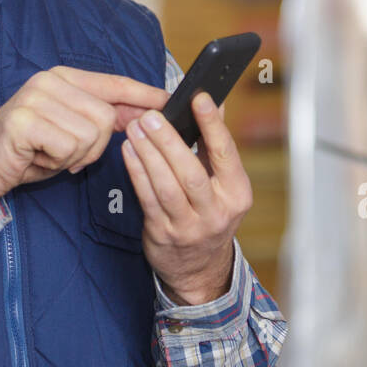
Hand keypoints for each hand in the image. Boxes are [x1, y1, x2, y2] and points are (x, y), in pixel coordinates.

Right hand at [0, 67, 168, 197]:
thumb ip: (103, 118)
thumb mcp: (72, 130)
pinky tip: (39, 158)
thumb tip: (144, 115)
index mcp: (64, 77)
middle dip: (93, 147)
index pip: (114, 83)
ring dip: (75, 157)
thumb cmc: (30, 151)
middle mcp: (50, 80)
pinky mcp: (25, 120)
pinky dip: (59, 162)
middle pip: (106, 116)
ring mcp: (36, 97)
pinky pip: (69, 146)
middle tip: (66, 154)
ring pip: (90, 134)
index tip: (169, 101)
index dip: (143, 94)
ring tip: (50, 154)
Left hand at [121, 92, 251, 304]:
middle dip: (169, 141)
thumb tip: (215, 104)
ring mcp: (189, 227)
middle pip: (191, 173)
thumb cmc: (210, 213)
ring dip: (149, 155)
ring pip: (166, 187)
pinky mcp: (163, 234)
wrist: (200, 268)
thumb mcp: (224, 184)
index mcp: (237, 193)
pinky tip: (129, 152)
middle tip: (152, 116)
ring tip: (136, 129)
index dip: (213, 125)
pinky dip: (137, 173)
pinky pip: (148, 199)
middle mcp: (216, 212)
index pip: (225, 154)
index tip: (199, 98)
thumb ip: (216, 146)